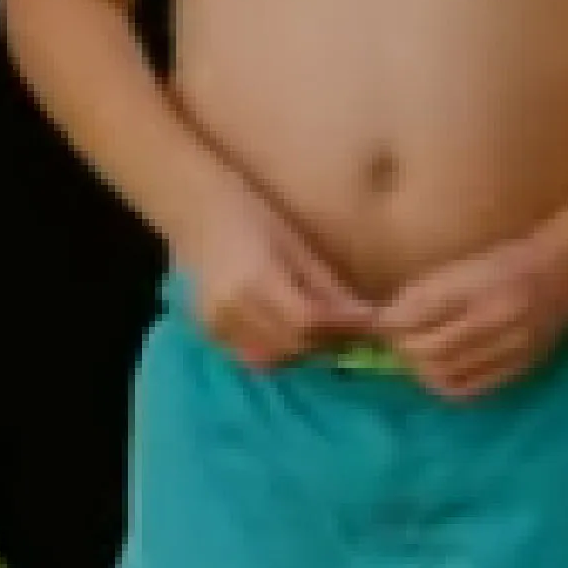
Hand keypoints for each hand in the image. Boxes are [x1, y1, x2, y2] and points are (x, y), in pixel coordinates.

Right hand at [179, 184, 376, 373]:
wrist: (197, 209)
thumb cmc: (253, 215)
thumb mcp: (297, 246)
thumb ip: (326, 287)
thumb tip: (364, 318)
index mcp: (254, 280)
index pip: (307, 320)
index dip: (342, 326)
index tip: (370, 321)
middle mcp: (229, 309)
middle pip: (291, 345)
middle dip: (326, 341)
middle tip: (351, 329)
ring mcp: (213, 324)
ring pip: (271, 358)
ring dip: (302, 350)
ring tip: (324, 329)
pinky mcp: (208, 332)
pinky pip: (249, 354)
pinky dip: (276, 349)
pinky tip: (291, 330)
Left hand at [377, 230, 567, 403]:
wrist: (565, 272)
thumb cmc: (509, 261)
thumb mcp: (465, 264)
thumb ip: (426, 292)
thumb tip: (385, 321)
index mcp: (481, 284)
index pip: (417, 315)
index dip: (390, 323)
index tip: (383, 321)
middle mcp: (498, 317)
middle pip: (428, 349)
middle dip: (403, 348)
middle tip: (398, 341)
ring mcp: (512, 346)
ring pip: (445, 373)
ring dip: (421, 368)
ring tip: (418, 355)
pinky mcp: (520, 367)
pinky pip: (471, 389)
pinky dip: (448, 384)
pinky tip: (442, 371)